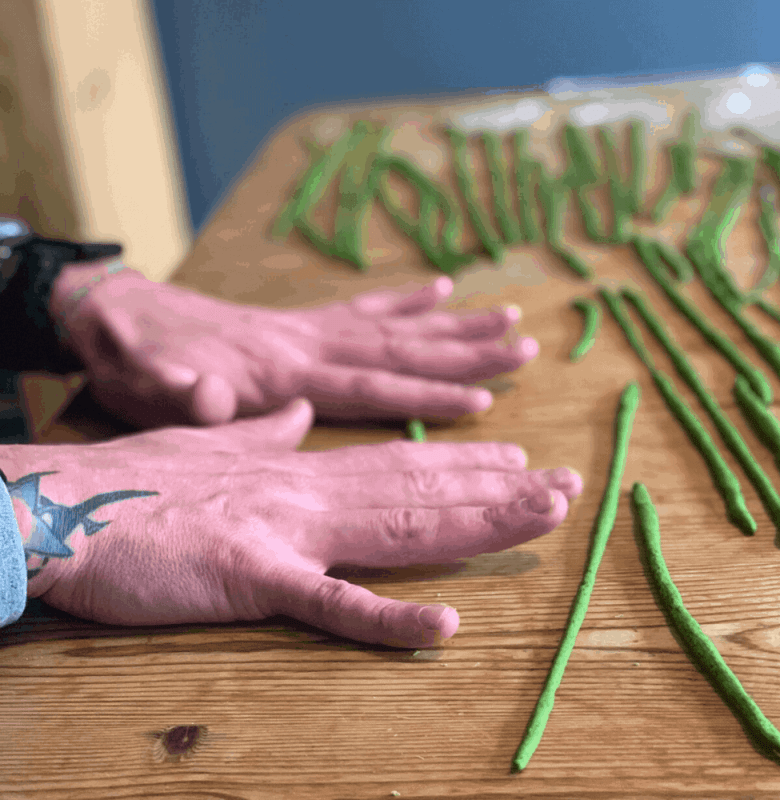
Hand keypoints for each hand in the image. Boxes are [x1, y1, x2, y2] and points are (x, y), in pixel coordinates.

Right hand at [6, 399, 580, 646]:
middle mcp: (307, 492)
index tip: (518, 459)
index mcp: (299, 470)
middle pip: (419, 489)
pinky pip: (328, 603)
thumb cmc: (135, 483)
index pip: (399, 462)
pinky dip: (387, 616)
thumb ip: (267, 435)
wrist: (67, 502)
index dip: (463, 462)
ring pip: (398, 527)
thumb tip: (302, 415)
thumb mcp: (212, 447)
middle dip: (499, 489)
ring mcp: (284, 532)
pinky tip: (446, 628)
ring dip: (475, 525)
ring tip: (543, 516)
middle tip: (568, 484)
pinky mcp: (250, 577)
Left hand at [51, 265, 536, 427]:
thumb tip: (211, 397)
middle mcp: (309, 342)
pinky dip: (405, 301)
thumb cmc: (136, 362)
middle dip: (465, 351)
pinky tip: (441, 291)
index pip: (370, 383)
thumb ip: (180, 394)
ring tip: (507, 318)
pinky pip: (363, 308)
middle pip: (401, 347)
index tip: (485, 398)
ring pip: (395, 325)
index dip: (427, 394)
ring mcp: (308, 327)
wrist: (114, 314)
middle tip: (524, 344)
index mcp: (284, 371)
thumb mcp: (145, 387)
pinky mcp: (301, 321)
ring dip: (453, 326)